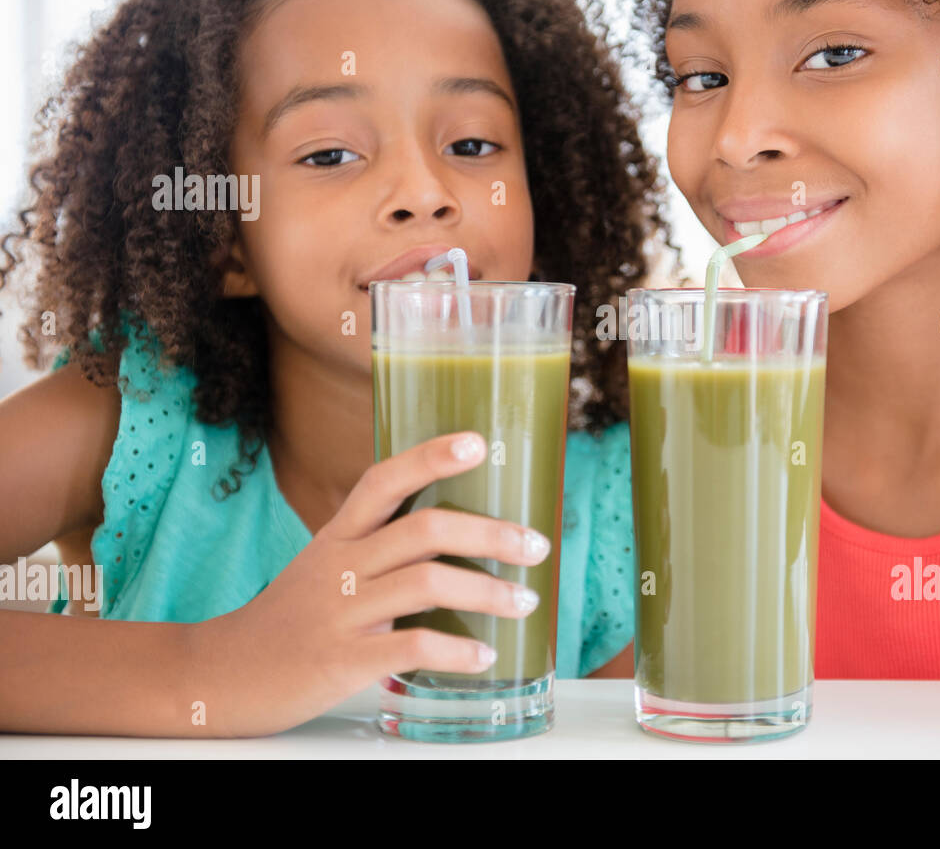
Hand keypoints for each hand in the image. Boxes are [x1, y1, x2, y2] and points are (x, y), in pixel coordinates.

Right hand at [187, 431, 550, 736]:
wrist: (224, 675)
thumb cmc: (292, 616)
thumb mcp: (327, 565)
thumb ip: (379, 545)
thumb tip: (459, 531)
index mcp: (339, 535)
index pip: (384, 480)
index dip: (431, 456)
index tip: (479, 442)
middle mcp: (340, 565)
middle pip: (424, 530)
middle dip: (490, 534)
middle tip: (537, 546)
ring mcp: (340, 612)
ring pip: (426, 585)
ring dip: (487, 593)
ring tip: (525, 603)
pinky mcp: (341, 660)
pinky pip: (409, 649)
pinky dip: (454, 652)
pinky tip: (483, 657)